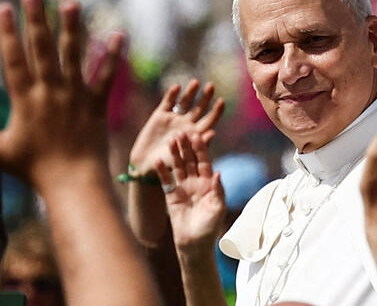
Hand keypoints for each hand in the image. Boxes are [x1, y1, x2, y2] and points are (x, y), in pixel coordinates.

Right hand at [0, 0, 122, 191]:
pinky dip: (113, 57)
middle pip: (42, 49)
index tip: (3, 8)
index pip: (13, 59)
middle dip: (37, 20)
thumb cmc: (33, 170)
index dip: (8, 32)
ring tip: (71, 3)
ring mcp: (75, 96)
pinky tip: (118, 35)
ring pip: (74, 56)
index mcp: (24, 100)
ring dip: (72, 29)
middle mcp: (50, 92)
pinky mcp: (97, 104)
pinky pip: (106, 77)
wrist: (73, 184)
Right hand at [128, 81, 224, 176]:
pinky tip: (177, 87)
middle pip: (200, 107)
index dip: (216, 111)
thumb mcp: (184, 156)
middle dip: (206, 97)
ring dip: (190, 92)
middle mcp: (187, 123)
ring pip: (185, 101)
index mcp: (195, 134)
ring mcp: (174, 118)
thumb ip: (198, 144)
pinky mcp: (160, 115)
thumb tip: (213, 132)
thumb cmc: (167, 166)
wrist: (145, 165)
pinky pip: (168, 102)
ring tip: (196, 83)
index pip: (210, 120)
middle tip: (211, 86)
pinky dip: (172, 94)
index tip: (221, 101)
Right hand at [157, 133, 226, 251]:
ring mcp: (183, 187)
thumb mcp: (218, 208)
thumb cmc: (210, 227)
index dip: (201, 150)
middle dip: (186, 147)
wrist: (194, 243)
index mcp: (209, 183)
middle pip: (191, 160)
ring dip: (174, 154)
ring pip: (178, 167)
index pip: (205, 162)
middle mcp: (196, 182)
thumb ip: (218, 190)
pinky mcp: (171, 195)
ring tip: (170, 141)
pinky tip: (158, 160)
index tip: (197, 136)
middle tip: (181, 132)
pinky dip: (162, 170)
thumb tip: (218, 172)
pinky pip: (166, 180)